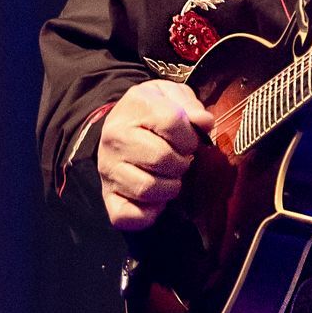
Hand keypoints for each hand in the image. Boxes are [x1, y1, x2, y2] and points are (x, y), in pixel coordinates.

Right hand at [96, 80, 213, 232]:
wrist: (121, 125)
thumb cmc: (154, 112)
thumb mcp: (173, 96)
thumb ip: (190, 106)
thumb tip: (204, 122)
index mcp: (135, 106)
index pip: (172, 122)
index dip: (190, 135)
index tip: (189, 141)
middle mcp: (115, 136)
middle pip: (161, 158)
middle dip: (182, 163)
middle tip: (181, 160)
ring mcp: (108, 168)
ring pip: (147, 189)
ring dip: (170, 188)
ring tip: (170, 177)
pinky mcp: (107, 195)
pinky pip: (127, 216)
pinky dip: (148, 215)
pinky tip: (157, 201)